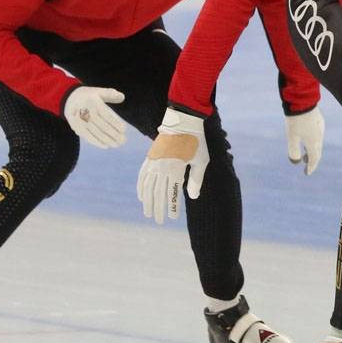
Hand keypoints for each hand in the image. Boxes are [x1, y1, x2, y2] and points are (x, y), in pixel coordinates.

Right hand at [64, 86, 126, 148]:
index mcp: (93, 101)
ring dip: (107, 140)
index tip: (124, 129)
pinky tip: (106, 146)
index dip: (115, 123)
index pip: (106, 115)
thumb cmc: (89, 96)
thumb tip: (122, 97)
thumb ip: (111, 94)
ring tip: (117, 144)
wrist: (69, 99)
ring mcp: (79, 120)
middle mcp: (85, 111)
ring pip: (95, 133)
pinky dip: (97, 142)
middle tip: (123, 140)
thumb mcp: (99, 91)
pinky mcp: (75, 127)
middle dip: (113, 134)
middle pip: (101, 125)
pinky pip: (87, 136)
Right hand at [137, 109, 208, 223]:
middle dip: (158, 209)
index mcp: (175, 169)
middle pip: (158, 193)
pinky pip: (142, 175)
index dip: (172, 207)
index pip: (172, 193)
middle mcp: (162, 167)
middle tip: (159, 221)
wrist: (182, 121)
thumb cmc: (196, 141)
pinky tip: (141, 197)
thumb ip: (196, 179)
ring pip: (147, 186)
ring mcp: (154, 162)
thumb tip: (193, 197)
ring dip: (147, 201)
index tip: (173, 218)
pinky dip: (141, 187)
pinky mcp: (150, 157)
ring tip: (148, 213)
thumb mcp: (201, 161)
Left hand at [285, 108, 323, 175]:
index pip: (314, 159)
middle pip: (317, 152)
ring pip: (317, 143)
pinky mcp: (318, 121)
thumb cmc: (295, 120)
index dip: (311, 167)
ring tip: (304, 155)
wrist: (302, 100)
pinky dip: (312, 142)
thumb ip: (293, 150)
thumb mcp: (291, 136)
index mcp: (313, 142)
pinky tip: (306, 139)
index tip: (307, 173)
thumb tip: (295, 161)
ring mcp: (320, 128)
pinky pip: (317, 136)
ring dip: (311, 151)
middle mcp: (319, 136)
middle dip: (311, 160)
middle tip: (305, 166)